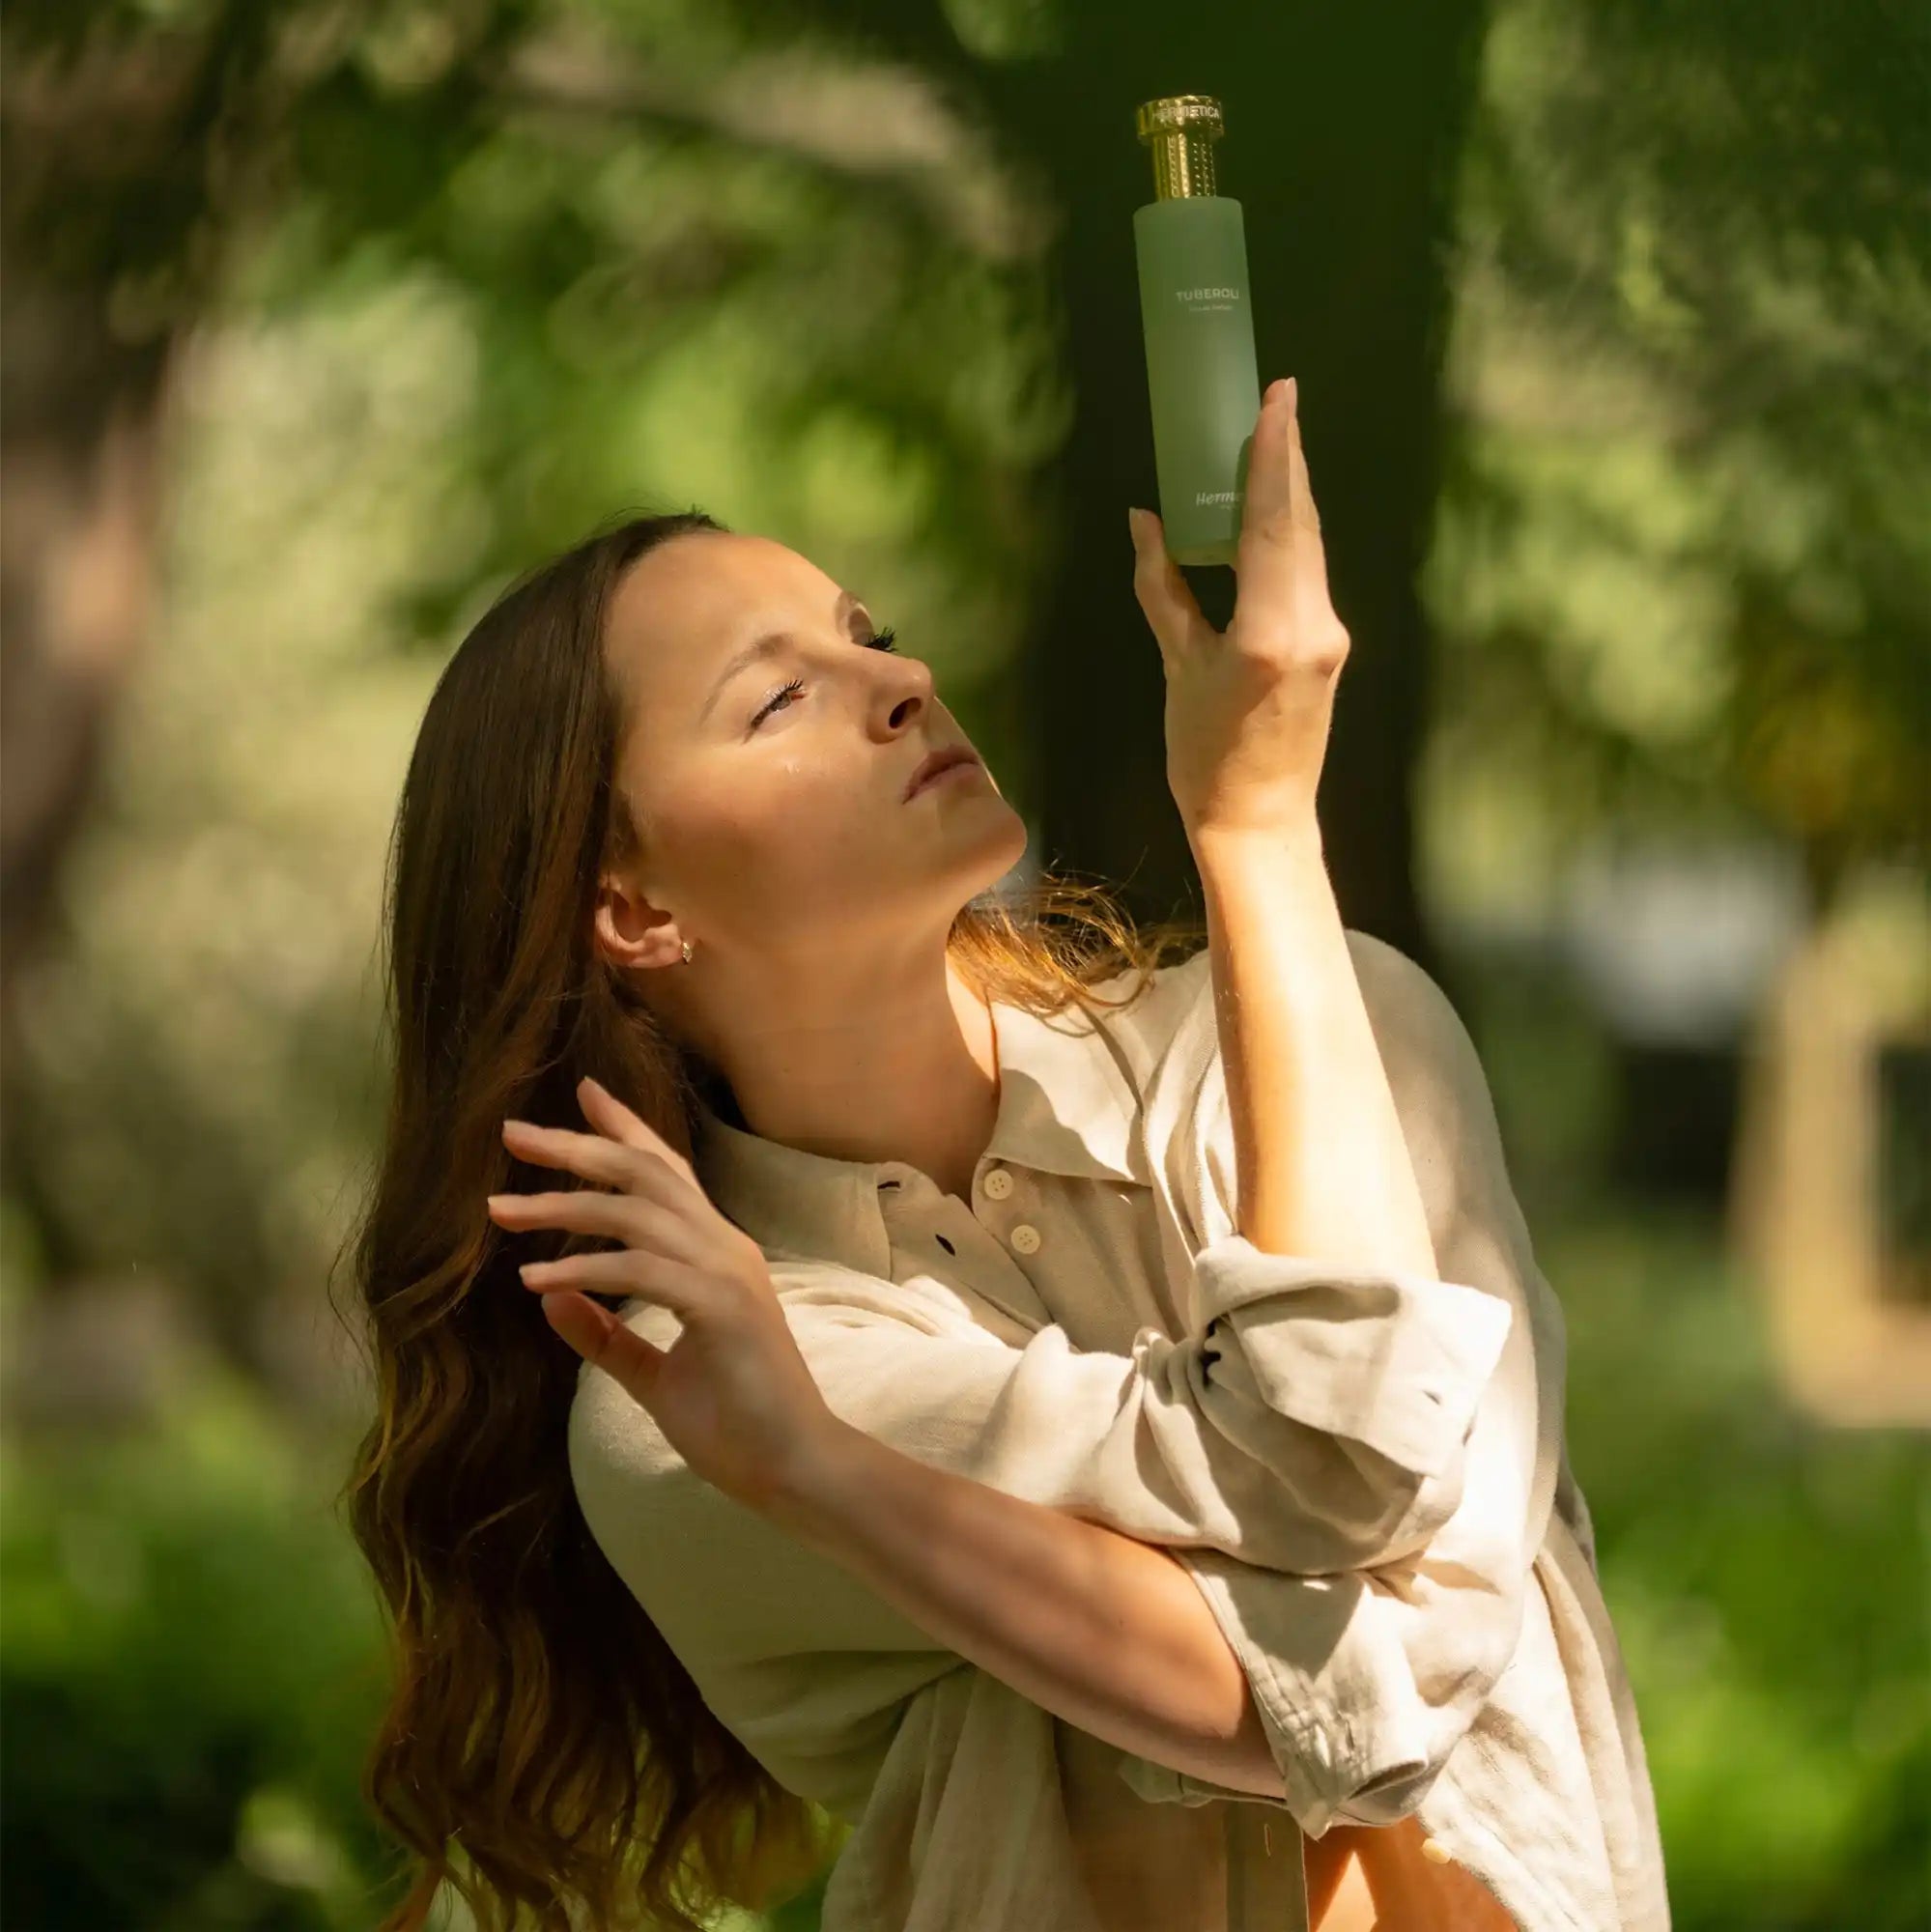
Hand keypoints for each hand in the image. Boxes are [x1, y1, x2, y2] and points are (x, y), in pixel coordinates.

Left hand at [486, 1075, 833, 1514]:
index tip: (582, 1092)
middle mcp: (724, 1247)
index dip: (625, 1129)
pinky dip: (586, 1268)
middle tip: (513, 1132)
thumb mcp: (654, 1374)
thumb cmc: (735, 1424)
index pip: (668, 1173)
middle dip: (578, 1146)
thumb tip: (550, 1296)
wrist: (795, 1468)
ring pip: (639, 1212)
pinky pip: (642, 1270)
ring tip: (500, 1210)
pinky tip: (538, 1280)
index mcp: (716, 1254)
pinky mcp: (721, 1308)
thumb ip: (605, 1336)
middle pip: (647, 1173)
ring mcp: (727, 1273)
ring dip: (564, 1206)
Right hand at [1129, 375, 1350, 842]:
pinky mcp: (1330, 645)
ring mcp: (1329, 634)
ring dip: (1292, 492)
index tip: (1277, 399)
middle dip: (1289, 459)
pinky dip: (1289, 533)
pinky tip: (1274, 512)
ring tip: (1275, 441)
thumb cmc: (1206, 758)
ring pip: (1310, 545)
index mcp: (1270, 630)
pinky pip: (1308, 572)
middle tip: (1276, 402)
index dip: (1275, 454)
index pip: (1272, 521)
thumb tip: (1146, 522)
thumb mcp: (1179, 670)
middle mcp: (1312, 623)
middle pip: (1301, 523)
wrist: (1260, 823)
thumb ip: (1164, 589)